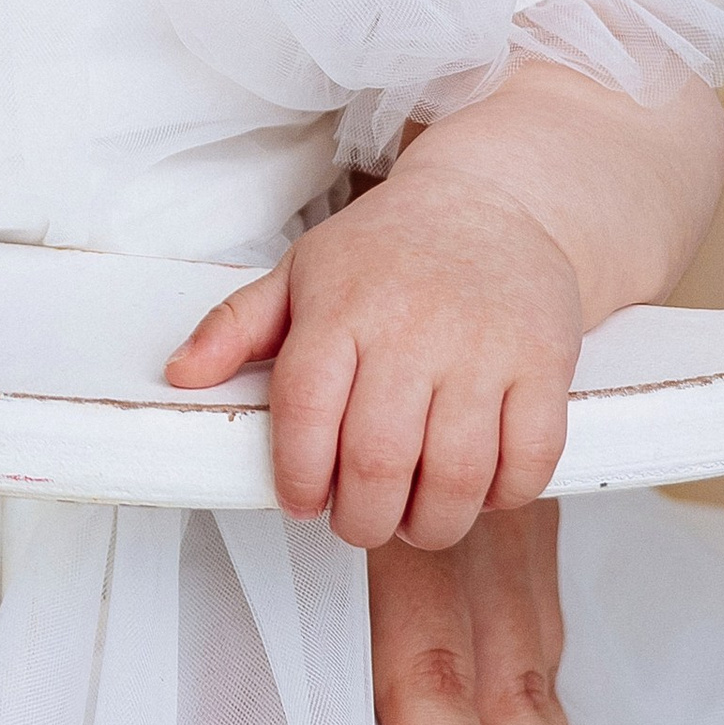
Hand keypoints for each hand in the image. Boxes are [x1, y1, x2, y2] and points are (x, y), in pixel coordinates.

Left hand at [163, 163, 581, 546]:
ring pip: (456, 475)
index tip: (302, 501)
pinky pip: (529, 461)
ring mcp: (483, 346)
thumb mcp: (301, 271)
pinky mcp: (544, 362)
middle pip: (378, 460)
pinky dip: (502, 497)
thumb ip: (235, 326)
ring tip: (415, 520)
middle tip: (360, 522)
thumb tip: (178, 373)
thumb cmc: (388, 248)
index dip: (299, 477)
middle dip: (363, 519)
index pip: (306, 413)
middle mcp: (411, 326)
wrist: (494, 201)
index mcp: (340, 306)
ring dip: (431, 523)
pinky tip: (479, 491)